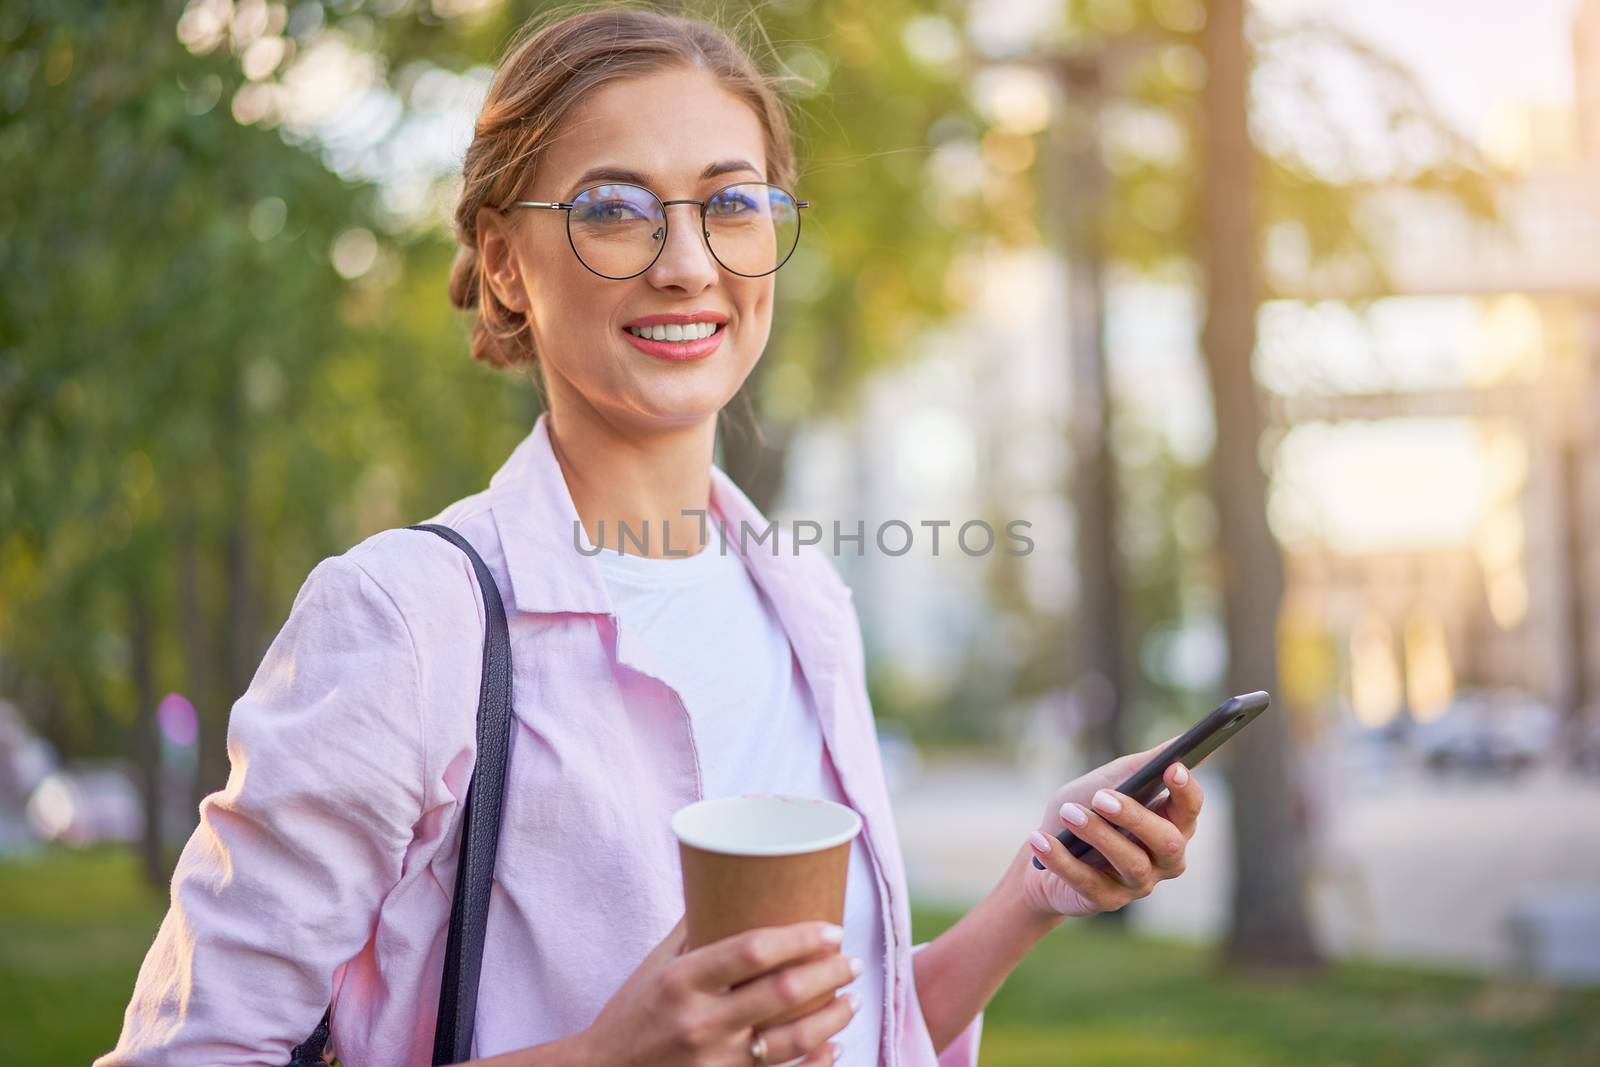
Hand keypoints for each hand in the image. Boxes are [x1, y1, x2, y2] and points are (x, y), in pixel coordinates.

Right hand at [573, 914, 860, 1065]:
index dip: (800, 938)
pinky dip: (816, 1062)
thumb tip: (730, 884)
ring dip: (832, 1018)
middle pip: (782, 993)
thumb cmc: (631, 1015)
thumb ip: (694, 930)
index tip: (832, 930)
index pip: (753, 950)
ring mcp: (714, 1062)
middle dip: (829, 974)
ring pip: (793, 1040)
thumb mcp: (655, 966)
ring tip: (851, 1000)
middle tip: (852, 961)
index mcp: (681, 981)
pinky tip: (834, 1046)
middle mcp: (700, 1021)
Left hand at [1017, 737, 1204, 919]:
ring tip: (1068, 813)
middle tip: (1101, 796)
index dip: (1186, 791)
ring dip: (1097, 834)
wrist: (1043, 848)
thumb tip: (1179, 742)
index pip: (1190, 809)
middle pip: (1166, 840)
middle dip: (1135, 816)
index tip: (1172, 767)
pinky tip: (1040, 839)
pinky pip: (1086, 882)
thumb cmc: (1085, 808)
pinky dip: (1061, 859)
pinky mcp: (1106, 901)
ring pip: (1130, 863)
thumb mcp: (1108, 781)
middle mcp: (1164, 859)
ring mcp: (1138, 884)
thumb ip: (1142, 766)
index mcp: (1171, 824)